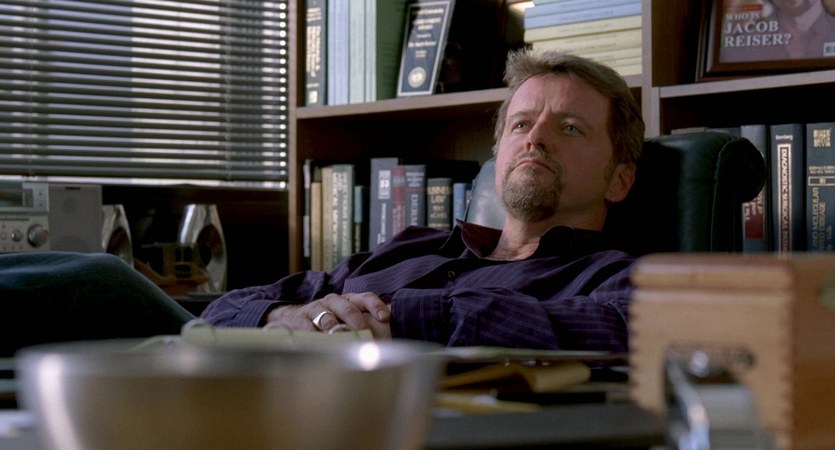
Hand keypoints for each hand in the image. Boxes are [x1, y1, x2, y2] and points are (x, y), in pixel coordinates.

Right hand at [265, 292, 390, 338]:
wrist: (292, 319)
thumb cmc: (327, 321)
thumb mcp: (344, 319)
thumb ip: (363, 325)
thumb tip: (388, 335)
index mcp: (348, 300)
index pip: (365, 298)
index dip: (375, 306)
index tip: (385, 318)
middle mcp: (333, 301)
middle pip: (348, 308)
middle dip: (357, 321)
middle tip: (364, 333)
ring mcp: (316, 309)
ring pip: (327, 317)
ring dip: (335, 328)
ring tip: (341, 338)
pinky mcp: (300, 319)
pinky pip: (308, 327)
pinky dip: (314, 336)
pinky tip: (319, 344)